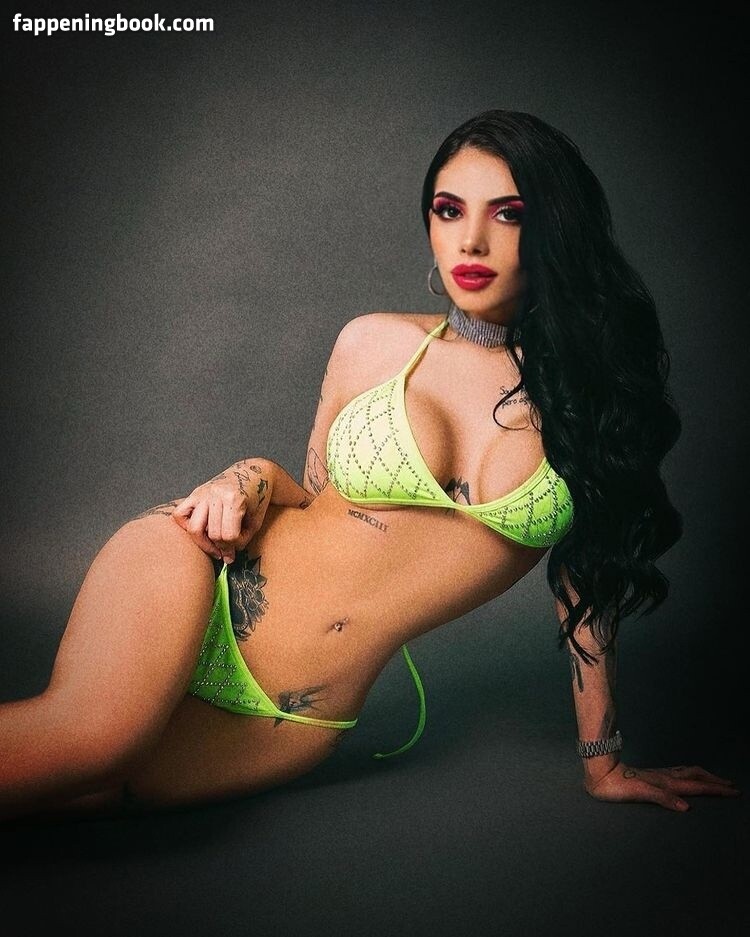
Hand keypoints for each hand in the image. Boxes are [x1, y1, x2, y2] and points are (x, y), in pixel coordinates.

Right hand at [172, 461, 272, 562]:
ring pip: (195, 528)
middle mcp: (216, 494)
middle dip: (222, 546)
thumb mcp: (255, 522)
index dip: (235, 546)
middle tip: (227, 549)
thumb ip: (241, 541)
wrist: (253, 474)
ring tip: (213, 545)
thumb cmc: (256, 501)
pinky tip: (199, 529)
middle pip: (213, 534)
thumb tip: (226, 560)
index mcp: (234, 499)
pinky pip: (179, 514)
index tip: (239, 545)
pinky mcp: (195, 493)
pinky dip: (185, 526)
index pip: (229, 535)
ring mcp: (203, 493)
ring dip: (204, 542)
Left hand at [585, 761, 741, 810]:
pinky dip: (691, 775)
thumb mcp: (640, 794)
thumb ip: (664, 799)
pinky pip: (679, 773)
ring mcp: (659, 775)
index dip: (716, 789)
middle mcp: (665, 777)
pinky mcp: (652, 775)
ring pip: (688, 773)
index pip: (697, 786)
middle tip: (732, 786)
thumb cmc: (618, 787)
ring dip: (704, 776)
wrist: (600, 774)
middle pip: (696, 776)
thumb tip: (686, 807)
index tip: (733, 791)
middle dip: (715, 781)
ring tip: (715, 780)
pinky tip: (688, 778)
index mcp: (666, 783)